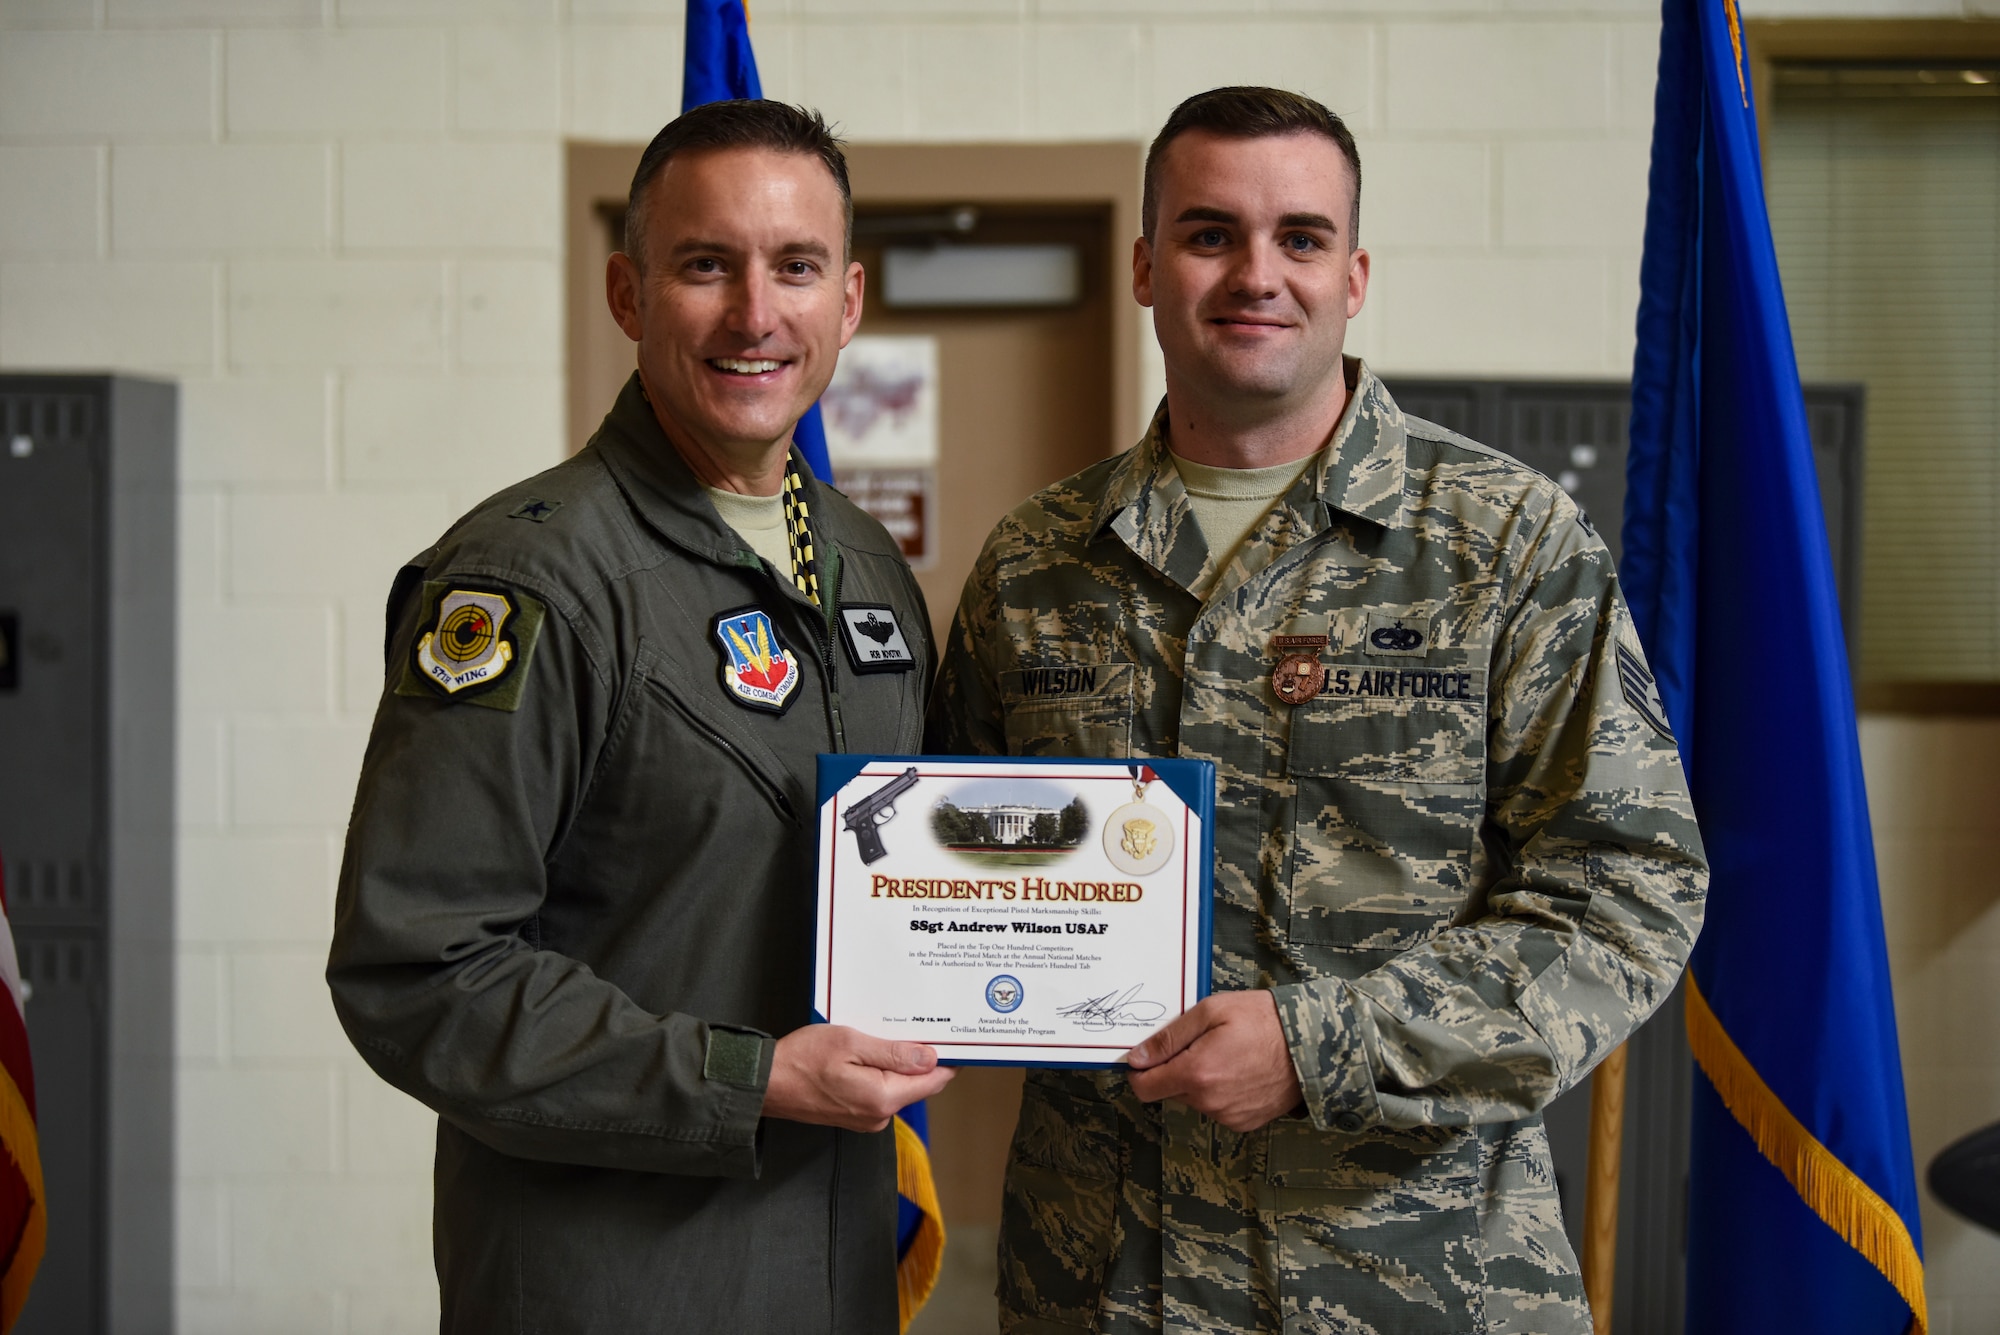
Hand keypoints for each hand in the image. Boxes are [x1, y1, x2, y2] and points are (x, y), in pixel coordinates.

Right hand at [764, 1024, 955, 1132]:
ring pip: (901, 1086)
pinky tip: (875, 1051)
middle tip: (926, 1026)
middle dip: (925, 1057)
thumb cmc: (802, 1060)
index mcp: (883, 1097)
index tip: (959, 1039)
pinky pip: (883, 1090)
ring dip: (902, 1063)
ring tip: (893, 1034)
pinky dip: (885, 1072)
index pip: (934, 1080)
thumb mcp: (851, 1044)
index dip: (949, 1058)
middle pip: (919, 1083)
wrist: (767, 1084)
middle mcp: (880, 1114)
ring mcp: (868, 1117)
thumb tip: (929, 1058)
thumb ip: (893, 1053)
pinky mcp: (857, 1113)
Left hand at [1124, 991, 1301, 1132]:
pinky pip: (1217, 1108)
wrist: (1313, 1045)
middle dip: (1175, 1069)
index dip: (1140, 1071)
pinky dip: (1220, 1092)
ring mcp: (1228, 1116)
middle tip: (1201, 1043)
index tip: (1148, 1056)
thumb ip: (1169, 1038)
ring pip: (1194, 1100)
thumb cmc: (1264, 1020)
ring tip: (1227, 1054)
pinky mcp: (1245, 1123)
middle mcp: (1209, 1103)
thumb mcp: (1211, 1011)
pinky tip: (1240, 1071)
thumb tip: (1137, 1058)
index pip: (1144, 1088)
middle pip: (1169, 1091)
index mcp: (1196, 1074)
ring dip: (1199, 1081)